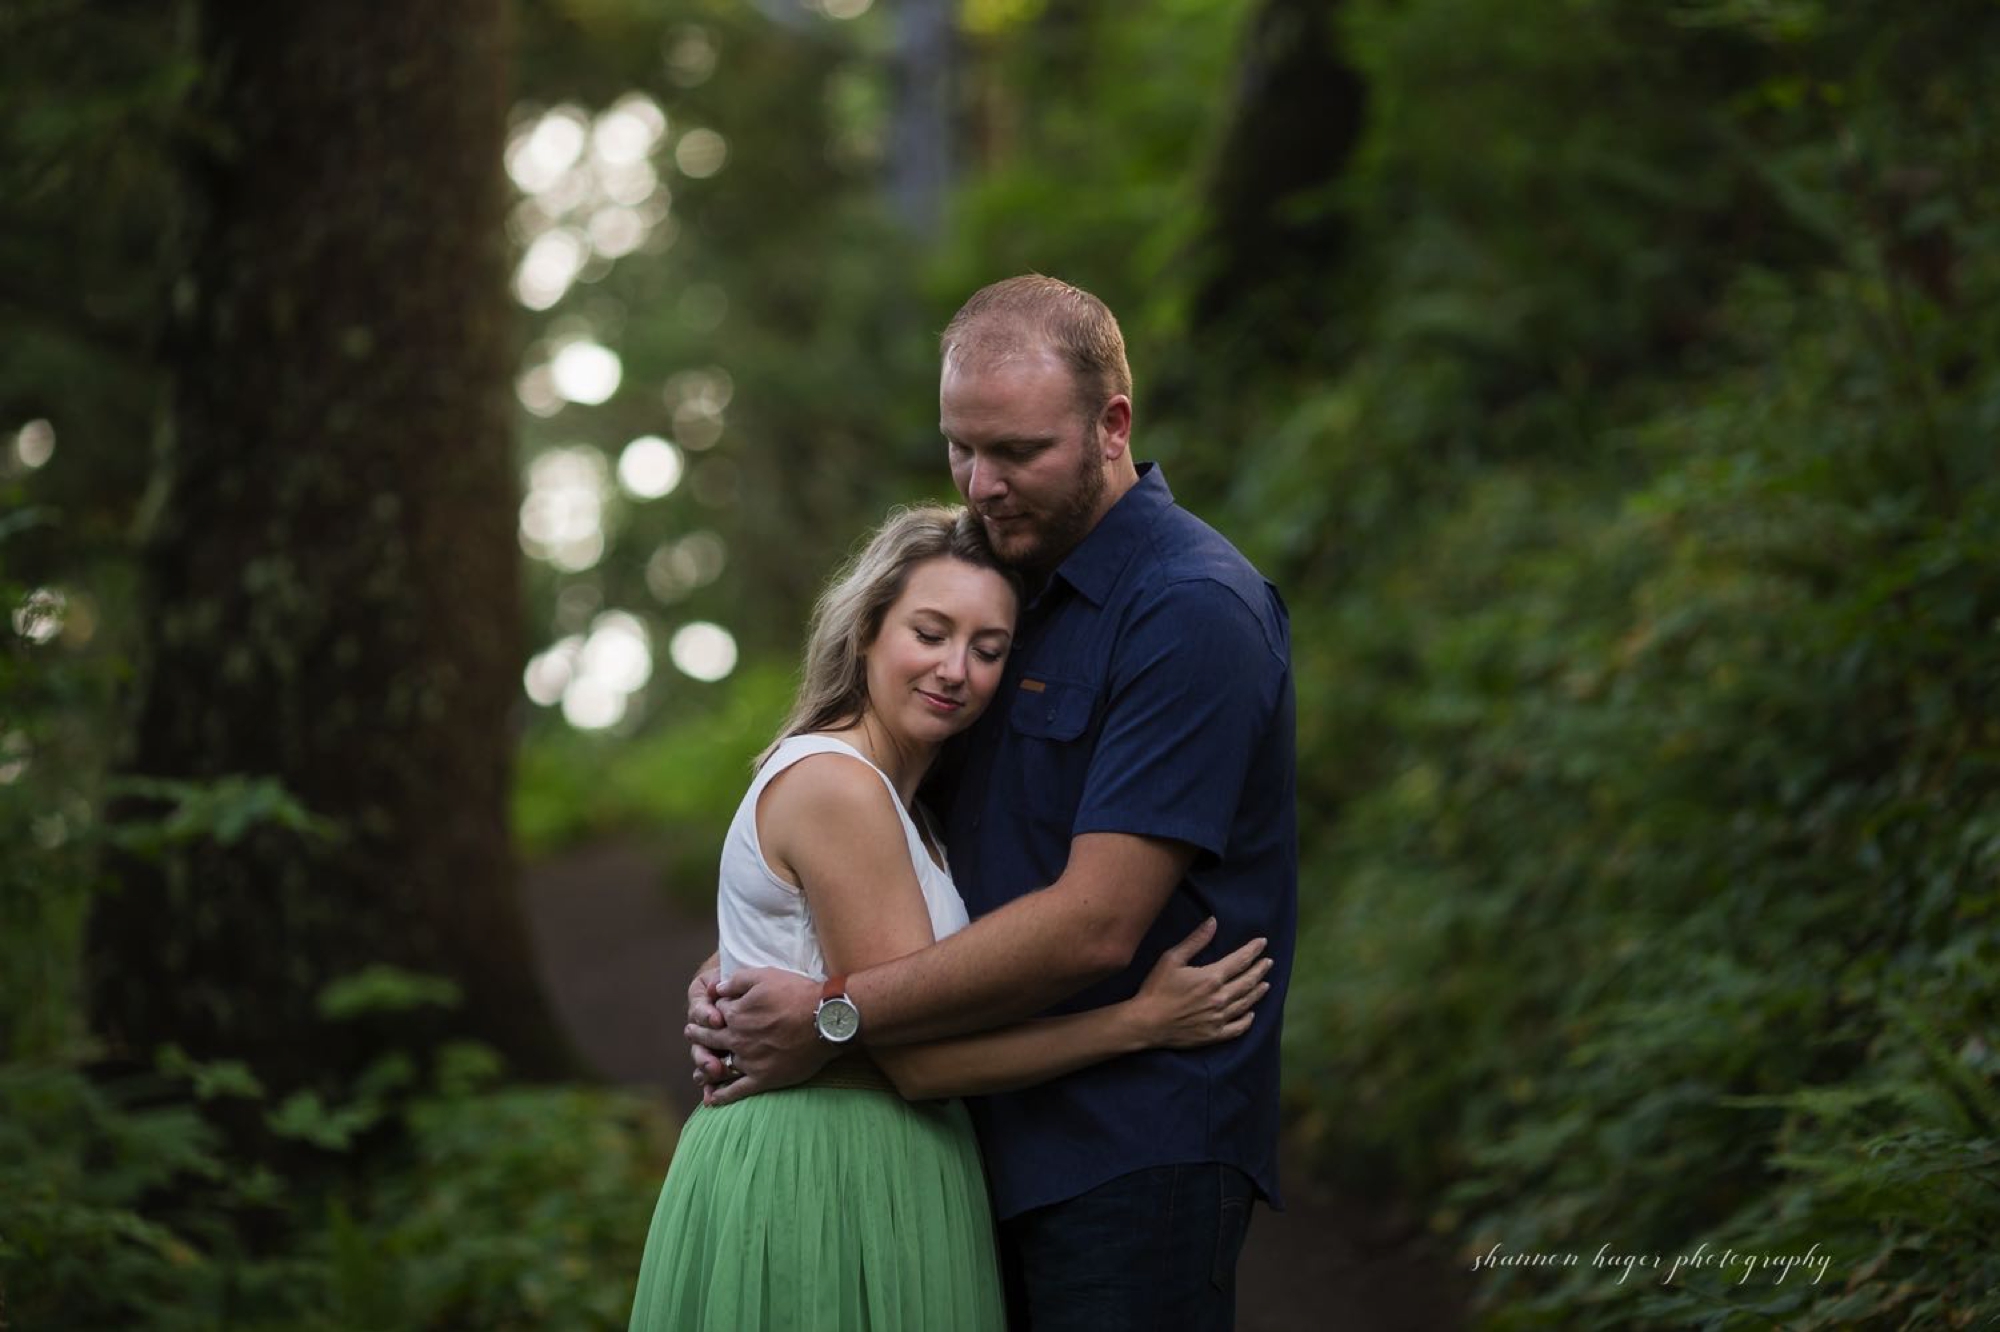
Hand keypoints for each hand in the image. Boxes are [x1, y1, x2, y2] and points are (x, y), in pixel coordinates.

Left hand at [685, 966, 834, 1106]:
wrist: (824, 1020)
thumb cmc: (797, 994)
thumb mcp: (765, 975)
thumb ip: (737, 981)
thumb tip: (717, 988)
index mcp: (735, 1014)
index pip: (716, 1012)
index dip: (714, 1009)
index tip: (711, 1010)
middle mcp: (737, 1039)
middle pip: (711, 1038)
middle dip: (699, 1034)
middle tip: (691, 1033)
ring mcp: (749, 1061)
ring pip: (719, 1066)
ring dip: (704, 1066)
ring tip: (698, 1067)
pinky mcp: (763, 1079)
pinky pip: (736, 1090)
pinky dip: (722, 1096)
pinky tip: (711, 1099)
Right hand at [1130, 918, 1270, 1048]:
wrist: (1146, 1023)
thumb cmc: (1156, 989)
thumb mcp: (1172, 959)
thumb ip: (1195, 941)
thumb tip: (1213, 922)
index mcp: (1211, 978)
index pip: (1240, 961)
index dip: (1253, 950)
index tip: (1262, 942)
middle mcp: (1220, 998)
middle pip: (1247, 981)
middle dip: (1260, 969)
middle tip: (1268, 962)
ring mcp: (1219, 1018)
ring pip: (1246, 1003)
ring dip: (1258, 992)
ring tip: (1266, 984)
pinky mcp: (1214, 1035)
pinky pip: (1238, 1028)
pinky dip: (1248, 1020)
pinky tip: (1252, 1014)